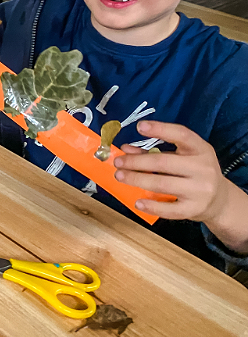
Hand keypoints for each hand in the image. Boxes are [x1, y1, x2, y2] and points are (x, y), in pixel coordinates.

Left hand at [113, 121, 229, 223]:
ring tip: (120, 176)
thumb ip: (153, 151)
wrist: (219, 200)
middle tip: (117, 162)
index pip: (181, 135)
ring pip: (162, 184)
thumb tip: (125, 149)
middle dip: (135, 162)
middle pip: (163, 162)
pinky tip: (137, 202)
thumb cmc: (194, 172)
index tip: (139, 126)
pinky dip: (151, 206)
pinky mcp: (195, 209)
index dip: (160, 129)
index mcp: (200, 149)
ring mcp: (200, 190)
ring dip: (136, 179)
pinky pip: (169, 209)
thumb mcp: (181, 156)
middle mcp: (203, 168)